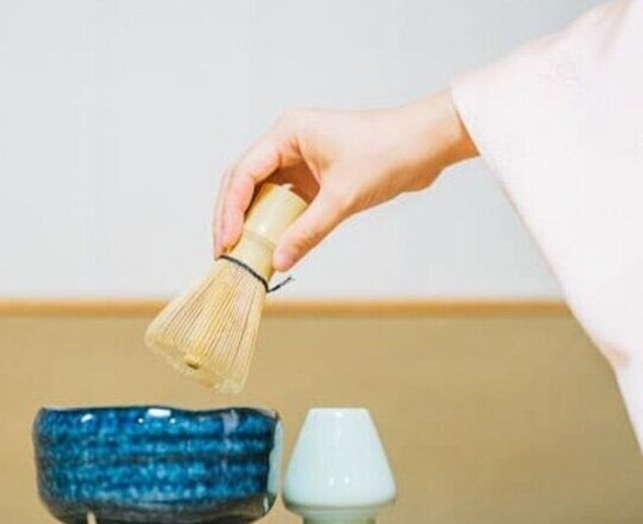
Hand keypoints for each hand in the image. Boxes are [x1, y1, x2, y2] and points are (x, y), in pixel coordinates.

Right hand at [213, 90, 476, 270]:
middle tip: (224, 252)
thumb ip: (308, 231)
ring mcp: (299, 158)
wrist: (427, 145)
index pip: (244, 173)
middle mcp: (287, 142)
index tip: (227, 241)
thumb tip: (279, 262)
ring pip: (261, 192)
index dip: (230, 210)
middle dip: (231, 217)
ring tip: (240, 252)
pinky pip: (284, 201)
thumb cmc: (389, 154)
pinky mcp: (313, 175)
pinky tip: (268, 245)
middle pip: (244, 182)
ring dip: (250, 221)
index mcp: (287, 133)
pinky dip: (275, 223)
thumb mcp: (343, 198)